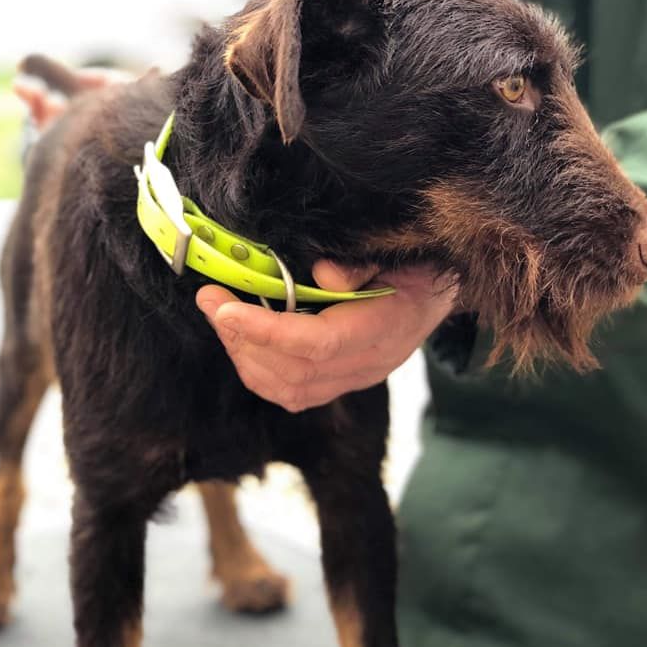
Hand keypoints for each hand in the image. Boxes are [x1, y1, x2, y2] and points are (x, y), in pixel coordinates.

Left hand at [196, 261, 456, 411]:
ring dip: (245, 356)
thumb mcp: (397, 251)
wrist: (436, 294)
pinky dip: (258, 371)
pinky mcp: (341, 384)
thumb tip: (323, 273)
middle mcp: (370, 363)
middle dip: (241, 338)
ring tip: (219, 317)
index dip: (268, 331)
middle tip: (209, 300)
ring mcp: (355, 379)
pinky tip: (240, 340)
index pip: (319, 344)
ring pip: (288, 390)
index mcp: (386, 326)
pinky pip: (293, 395)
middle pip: (295, 371)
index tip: (224, 308)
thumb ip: (362, 264)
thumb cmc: (414, 264)